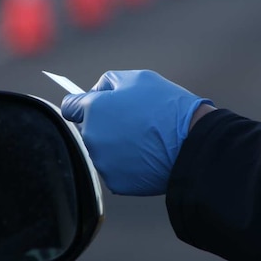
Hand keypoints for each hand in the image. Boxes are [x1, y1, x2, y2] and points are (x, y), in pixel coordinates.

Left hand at [60, 70, 212, 195]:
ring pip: (102, 151)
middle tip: (132, 122)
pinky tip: (146, 156)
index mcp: (93, 109)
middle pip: (87, 130)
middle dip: (102, 125)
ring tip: (143, 139)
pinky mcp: (115, 182)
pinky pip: (115, 170)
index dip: (81, 105)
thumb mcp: (138, 78)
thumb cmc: (166, 105)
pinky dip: (126, 164)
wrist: (191, 142)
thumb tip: (95, 92)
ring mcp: (102, 162)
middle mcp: (91, 137)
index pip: (69, 107)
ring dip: (115, 145)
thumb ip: (107, 82)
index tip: (93, 107)